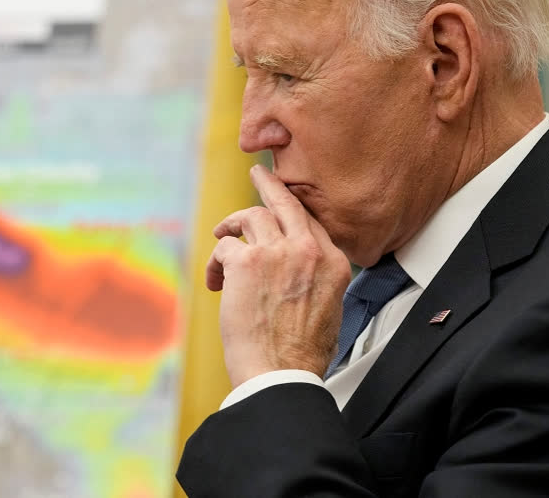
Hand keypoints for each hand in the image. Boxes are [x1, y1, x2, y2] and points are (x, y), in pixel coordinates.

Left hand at [207, 164, 351, 386]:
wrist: (281, 374)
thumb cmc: (299, 354)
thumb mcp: (328, 310)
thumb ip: (316, 281)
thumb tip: (298, 275)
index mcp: (333, 264)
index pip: (310, 222)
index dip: (292, 211)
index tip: (280, 204)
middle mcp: (308, 251)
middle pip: (285, 204)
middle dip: (269, 184)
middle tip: (258, 173)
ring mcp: (276, 252)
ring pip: (249, 218)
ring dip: (231, 227)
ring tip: (222, 238)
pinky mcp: (245, 262)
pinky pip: (225, 247)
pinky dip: (216, 263)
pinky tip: (215, 281)